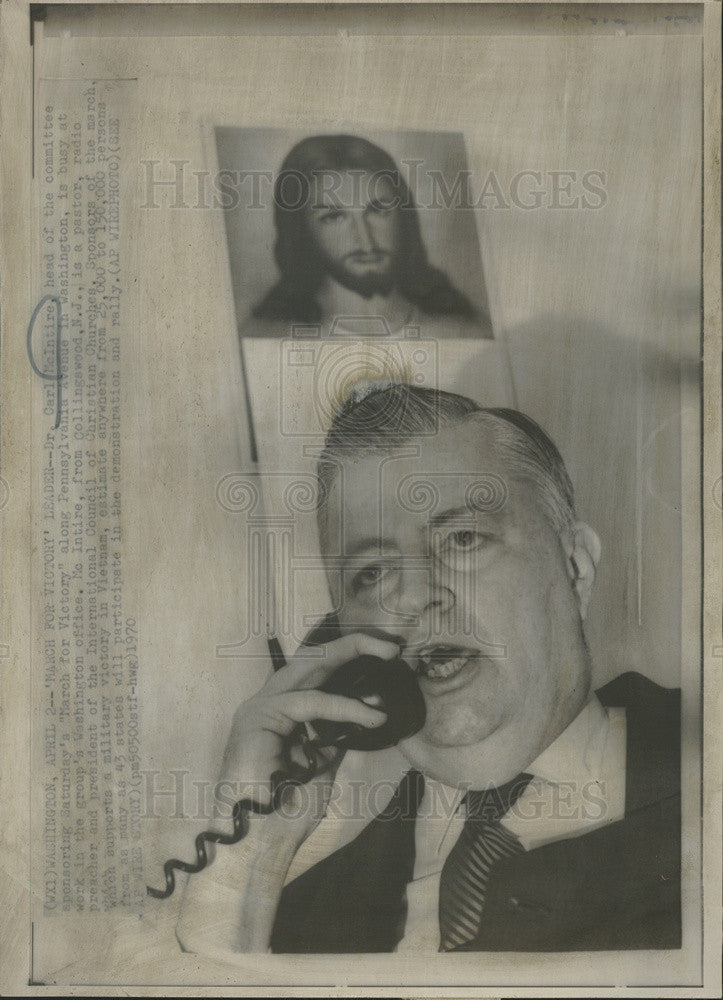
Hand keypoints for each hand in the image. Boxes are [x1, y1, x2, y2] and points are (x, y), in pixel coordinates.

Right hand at [218, 633, 397, 843]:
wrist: (259, 843)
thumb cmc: (287, 812)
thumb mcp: (323, 763)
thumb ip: (337, 734)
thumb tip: (368, 709)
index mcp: (283, 712)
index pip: (319, 673)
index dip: (352, 661)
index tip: (389, 661)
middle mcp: (270, 702)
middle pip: (313, 659)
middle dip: (353, 644)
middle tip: (391, 645)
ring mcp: (261, 706)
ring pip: (310, 666)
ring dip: (352, 654)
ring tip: (388, 657)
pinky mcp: (258, 716)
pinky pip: (310, 702)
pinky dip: (345, 707)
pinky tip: (372, 715)